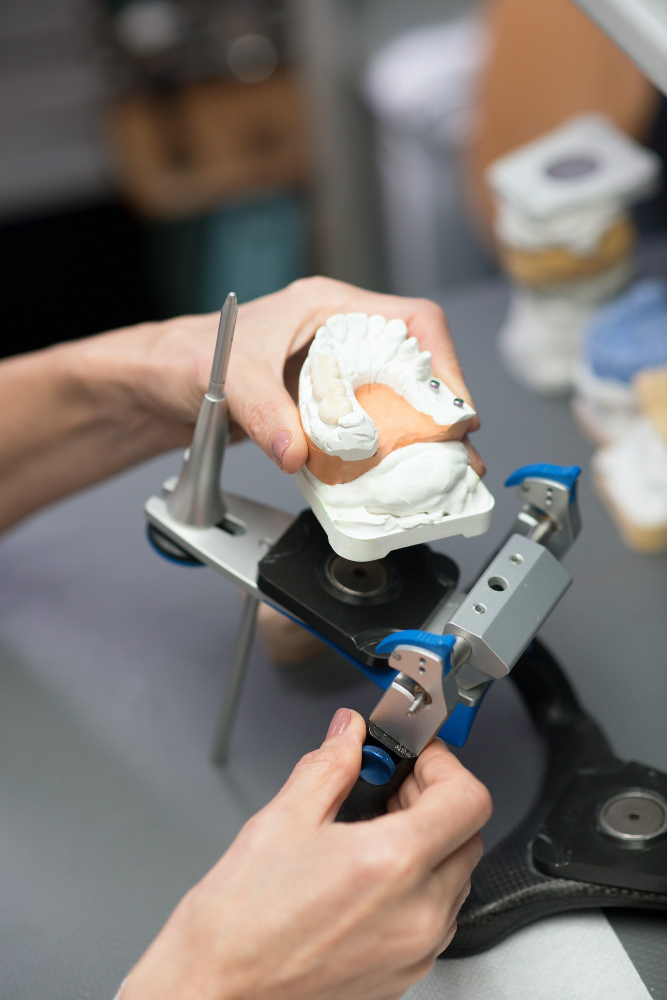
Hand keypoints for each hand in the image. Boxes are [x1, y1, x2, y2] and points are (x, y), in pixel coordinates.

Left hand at [83, 276, 481, 475]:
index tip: (452, 407)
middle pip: (412, 366)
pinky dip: (378, 455)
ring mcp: (330, 376)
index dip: (443, 363)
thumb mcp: (226, 378)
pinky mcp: (319, 410)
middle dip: (440, 408)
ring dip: (415, 436)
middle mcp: (337, 338)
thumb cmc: (183, 358)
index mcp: (327, 308)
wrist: (155, 389)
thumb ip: (263, 411)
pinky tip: (386, 479)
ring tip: (436, 472)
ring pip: (393, 401)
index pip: (412, 321)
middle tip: (457, 452)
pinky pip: (362, 430)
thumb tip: (297, 450)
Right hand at [121, 709, 490, 999]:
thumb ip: (330, 765)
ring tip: (378, 825)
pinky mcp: (405, 974)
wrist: (215, 992)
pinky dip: (421, 883)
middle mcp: (416, 912)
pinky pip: (438, 916)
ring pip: (457, 876)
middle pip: (469, 835)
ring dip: (432, 841)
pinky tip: (374, 870)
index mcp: (391, 864)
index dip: (446, 765)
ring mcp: (415, 949)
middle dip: (438, 798)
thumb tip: (349, 736)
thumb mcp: (283, 819)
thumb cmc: (238, 923)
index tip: (421, 755)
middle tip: (394, 782)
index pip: (468, 799)